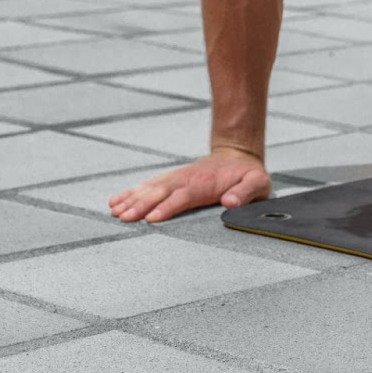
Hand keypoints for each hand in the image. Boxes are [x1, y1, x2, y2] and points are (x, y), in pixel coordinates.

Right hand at [107, 145, 270, 223]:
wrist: (237, 155)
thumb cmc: (248, 174)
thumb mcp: (257, 182)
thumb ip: (245, 192)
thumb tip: (230, 202)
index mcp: (206, 184)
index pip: (184, 196)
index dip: (168, 206)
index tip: (151, 217)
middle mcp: (187, 180)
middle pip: (161, 192)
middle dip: (142, 205)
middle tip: (124, 218)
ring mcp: (177, 179)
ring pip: (150, 188)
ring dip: (132, 199)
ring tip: (114, 211)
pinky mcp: (170, 180)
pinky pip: (148, 186)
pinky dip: (131, 193)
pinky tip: (115, 201)